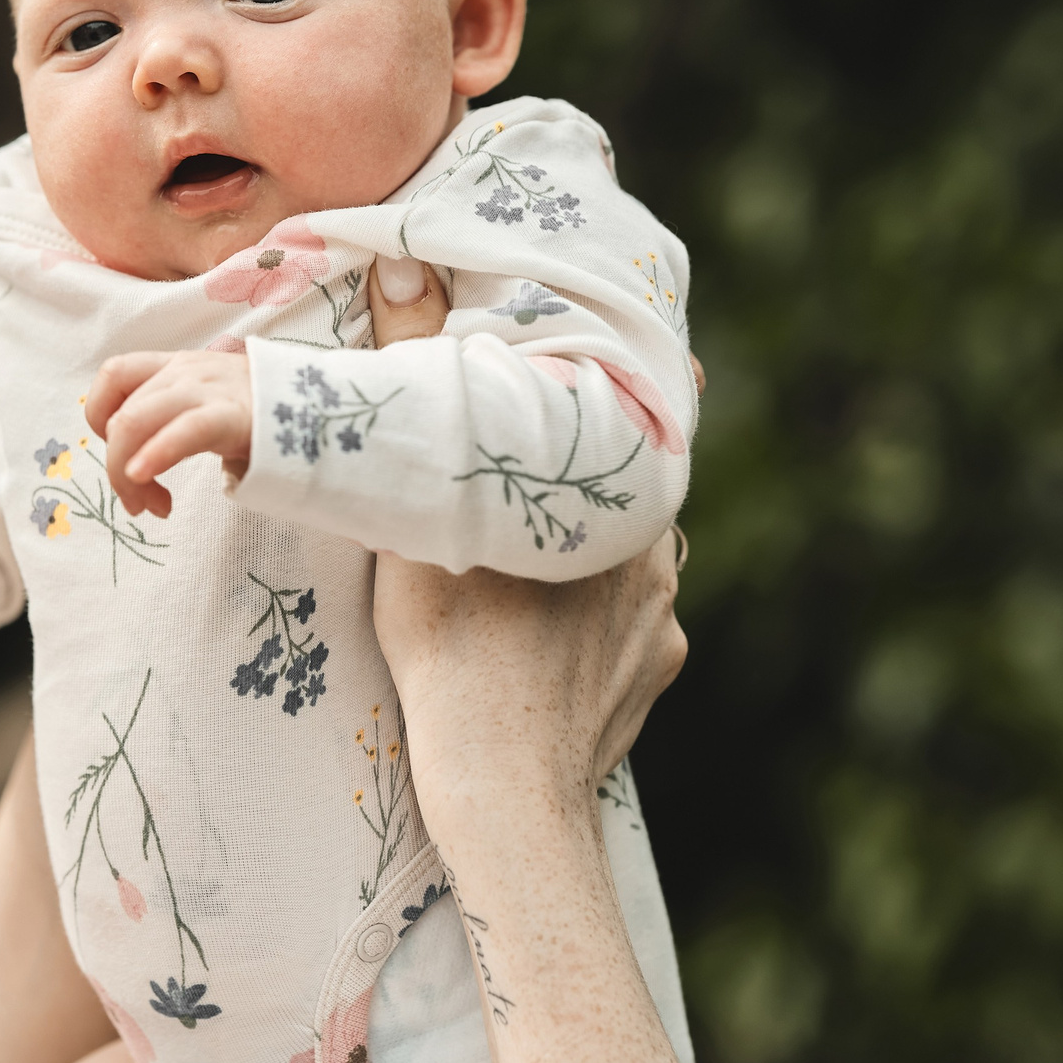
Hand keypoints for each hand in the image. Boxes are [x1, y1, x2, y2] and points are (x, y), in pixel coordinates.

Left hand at [83, 349, 252, 517]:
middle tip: (139, 505)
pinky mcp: (233, 415)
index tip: (124, 458)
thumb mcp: (211, 407)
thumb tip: (142, 465)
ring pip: (136, 421)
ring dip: (127, 473)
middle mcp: (186, 372)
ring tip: (151, 507)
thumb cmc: (268, 416)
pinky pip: (183, 430)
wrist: (330, 409)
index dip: (101, 419)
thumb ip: (176, 421)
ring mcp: (209, 390)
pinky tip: (148, 483)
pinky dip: (154, 455)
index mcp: (178, 367)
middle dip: (116, 468)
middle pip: (121, 413)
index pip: (114, 375)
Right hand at [365, 254, 687, 830]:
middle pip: (620, 494)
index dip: (611, 392)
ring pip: (627, 565)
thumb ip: (418, 382)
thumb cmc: (454, 650)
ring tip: (526, 578)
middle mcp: (655, 555)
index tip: (605, 365)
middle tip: (530, 484)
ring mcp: (660, 624)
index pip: (626, 421)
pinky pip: (630, 637)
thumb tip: (403, 270)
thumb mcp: (423, 517)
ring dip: (586, 562)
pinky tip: (545, 648)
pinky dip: (593, 635)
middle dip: (580, 487)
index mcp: (610, 504)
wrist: (502, 791)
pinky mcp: (654, 678)